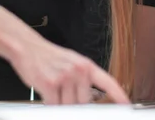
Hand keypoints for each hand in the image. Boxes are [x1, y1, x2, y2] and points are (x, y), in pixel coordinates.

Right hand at [10, 38, 128, 104]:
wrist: (27, 47)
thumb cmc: (48, 58)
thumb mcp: (71, 63)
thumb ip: (83, 80)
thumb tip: (91, 101)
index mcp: (86, 65)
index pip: (108, 82)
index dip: (119, 96)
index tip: (127, 105)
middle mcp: (79, 70)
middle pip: (84, 103)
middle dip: (73, 104)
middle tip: (63, 93)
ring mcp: (65, 77)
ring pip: (68, 107)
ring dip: (59, 103)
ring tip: (53, 89)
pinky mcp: (51, 84)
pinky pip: (54, 106)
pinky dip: (49, 104)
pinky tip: (46, 92)